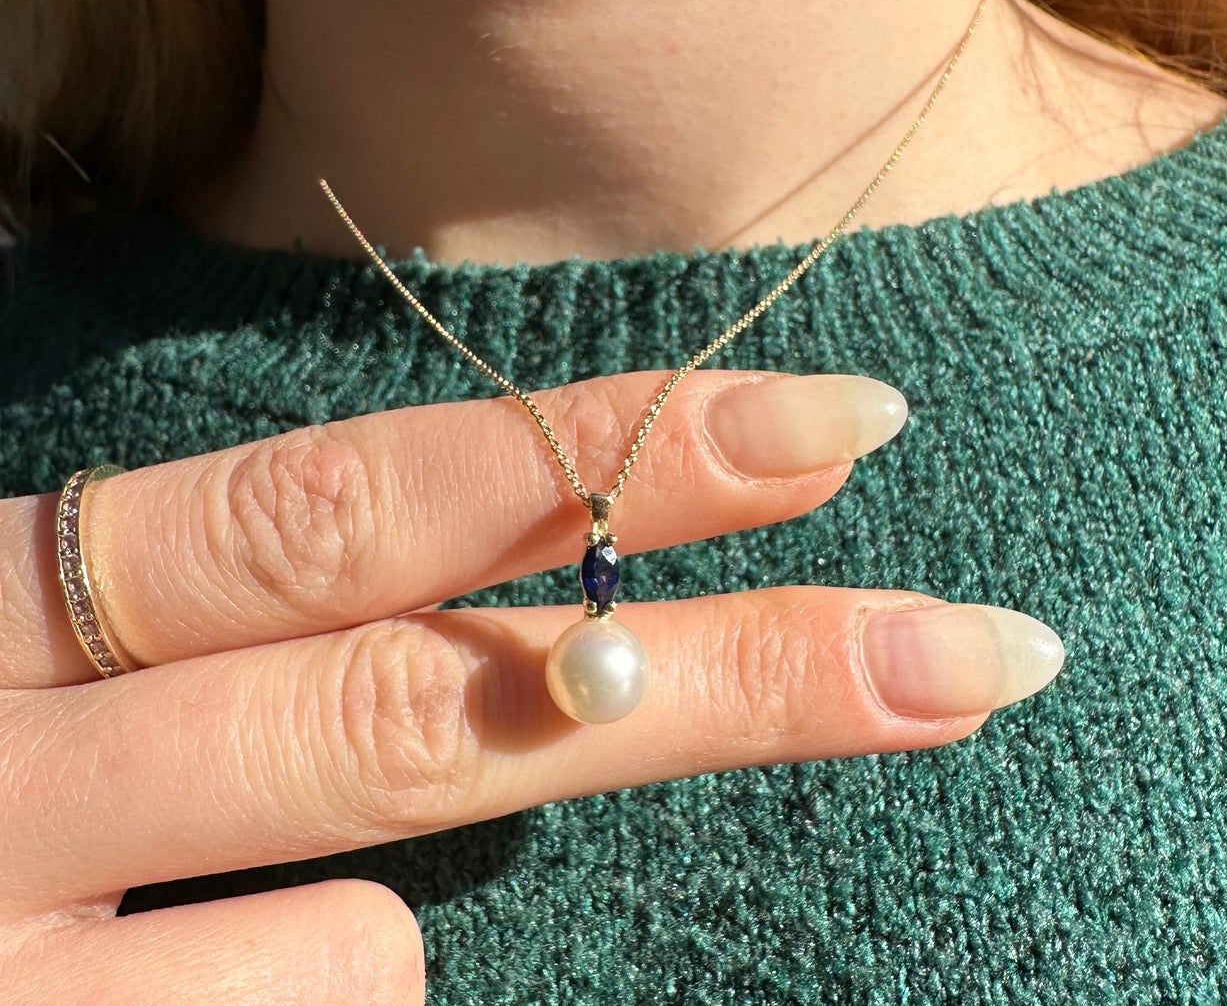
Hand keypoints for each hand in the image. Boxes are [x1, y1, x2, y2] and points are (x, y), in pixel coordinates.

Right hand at [0, 369, 1062, 1004]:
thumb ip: (173, 608)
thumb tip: (463, 578)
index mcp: (5, 608)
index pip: (365, 505)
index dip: (607, 457)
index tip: (835, 426)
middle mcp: (5, 775)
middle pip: (446, 697)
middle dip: (730, 663)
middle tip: (980, 645)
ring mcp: (6, 973)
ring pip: (360, 957)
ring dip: (358, 940)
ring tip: (187, 922)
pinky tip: (166, 990)